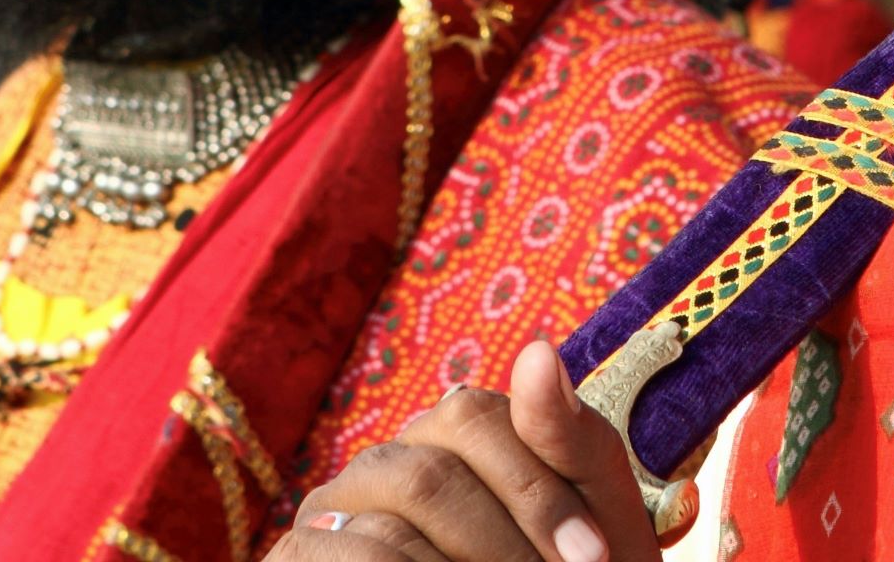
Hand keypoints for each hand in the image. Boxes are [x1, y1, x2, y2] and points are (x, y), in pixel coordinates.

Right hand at [275, 341, 665, 561]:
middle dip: (503, 545)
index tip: (592, 554)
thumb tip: (538, 352)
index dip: (536, 492)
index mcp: (447, 432)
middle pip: (428, 479)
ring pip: (387, 534)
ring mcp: (333, 512)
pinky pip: (354, 559)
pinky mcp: (302, 551)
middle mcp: (384, 462)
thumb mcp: (588, 507)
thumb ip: (567, 437)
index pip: (471, 420)